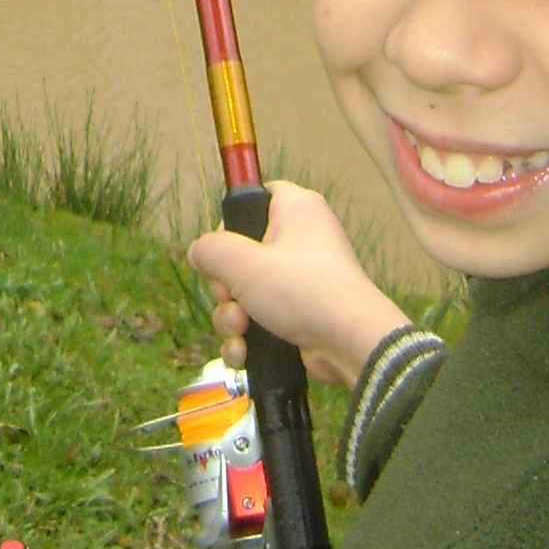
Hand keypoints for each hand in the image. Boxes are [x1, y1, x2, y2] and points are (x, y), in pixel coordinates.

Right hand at [188, 180, 409, 389]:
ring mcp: (303, 279)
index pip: (255, 197)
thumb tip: (199, 251)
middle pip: (242, 254)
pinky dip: (250, 336)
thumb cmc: (302, 290)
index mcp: (295, 209)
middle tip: (231, 297)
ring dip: (232, 316)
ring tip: (241, 329)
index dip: (231, 223)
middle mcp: (301, 240)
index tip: (223, 249)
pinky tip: (244, 351)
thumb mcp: (242, 263)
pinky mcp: (302, 313)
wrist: (349, 343)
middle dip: (225, 286)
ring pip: (247, 292)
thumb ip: (210, 250)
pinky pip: (262, 318)